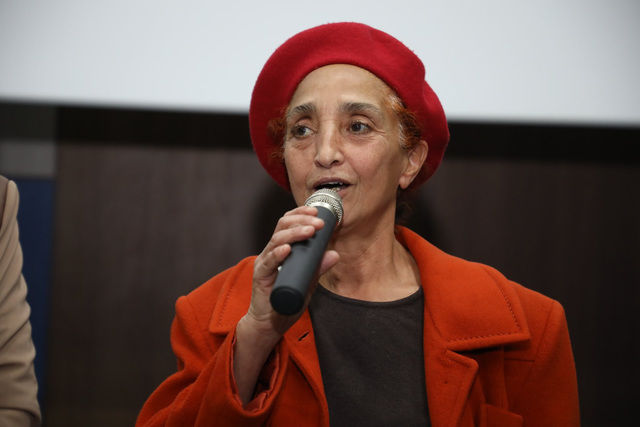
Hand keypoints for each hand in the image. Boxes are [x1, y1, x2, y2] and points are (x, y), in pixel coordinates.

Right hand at [234, 206, 338, 403]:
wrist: (271, 322)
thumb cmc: (287, 300)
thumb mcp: (308, 282)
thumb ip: (318, 267)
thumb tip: (335, 254)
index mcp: (281, 249)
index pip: (288, 224)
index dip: (301, 214)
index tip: (317, 211)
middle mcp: (271, 252)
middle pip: (282, 227)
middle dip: (301, 220)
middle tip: (318, 222)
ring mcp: (265, 263)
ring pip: (276, 240)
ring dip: (294, 233)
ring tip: (309, 231)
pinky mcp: (260, 276)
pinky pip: (268, 262)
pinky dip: (278, 254)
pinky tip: (287, 249)